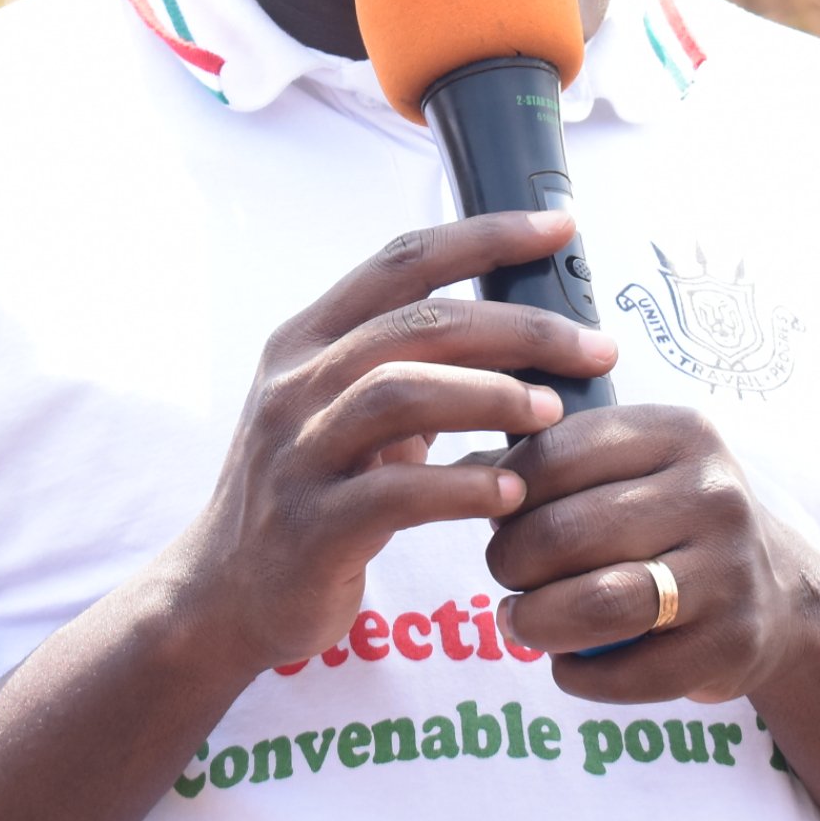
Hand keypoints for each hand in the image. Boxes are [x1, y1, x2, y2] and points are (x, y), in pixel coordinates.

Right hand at [176, 210, 621, 678]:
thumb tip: (521, 333)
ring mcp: (299, 452)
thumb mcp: (347, 411)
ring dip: (491, 397)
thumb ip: (410, 367)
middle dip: (519, 327)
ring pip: (400, 392)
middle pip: (418, 322)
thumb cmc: (314, 491)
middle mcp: (297, 383)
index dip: (485, 237)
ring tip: (553, 413)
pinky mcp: (313, 525)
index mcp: (308, 339)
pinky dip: (463, 487)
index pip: (403, 261)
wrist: (225, 592)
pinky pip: (396, 492)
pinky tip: (511, 493)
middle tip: (594, 348)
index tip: (559, 228)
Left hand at [484, 405, 804, 704]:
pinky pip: (632, 672)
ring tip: (518, 622)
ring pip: (598, 604)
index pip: (555, 453)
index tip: (497, 518)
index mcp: (678, 432)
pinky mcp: (734, 641)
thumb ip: (549, 462)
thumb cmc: (671, 520)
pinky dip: (580, 676)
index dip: (504, 493)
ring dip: (536, 622)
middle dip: (511, 563)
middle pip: (566, 532)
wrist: (780, 591)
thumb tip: (456, 473)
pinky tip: (566, 665)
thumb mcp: (630, 467)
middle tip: (503, 576)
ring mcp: (730, 568)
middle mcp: (712, 492)